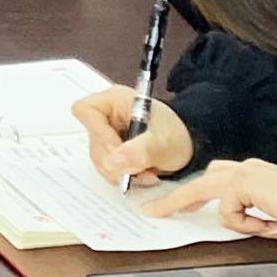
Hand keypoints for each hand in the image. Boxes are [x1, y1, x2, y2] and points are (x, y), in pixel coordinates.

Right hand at [71, 86, 192, 188]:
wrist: (190, 145)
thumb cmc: (178, 133)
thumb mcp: (163, 141)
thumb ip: (140, 151)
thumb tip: (114, 161)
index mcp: (114, 100)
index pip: (86, 111)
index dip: (99, 133)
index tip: (119, 150)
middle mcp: (106, 115)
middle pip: (93, 141)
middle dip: (116, 161)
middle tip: (140, 170)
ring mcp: (107, 134)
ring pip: (99, 159)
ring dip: (121, 172)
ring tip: (146, 173)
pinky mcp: (112, 151)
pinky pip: (107, 168)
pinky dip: (123, 176)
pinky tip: (142, 174)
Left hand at [129, 157, 276, 240]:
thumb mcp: (271, 212)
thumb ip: (250, 211)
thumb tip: (235, 222)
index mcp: (250, 173)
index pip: (213, 179)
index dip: (190, 194)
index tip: (169, 206)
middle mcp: (243, 168)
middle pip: (200, 183)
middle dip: (177, 199)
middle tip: (152, 212)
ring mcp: (241, 172)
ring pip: (208, 193)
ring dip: (228, 218)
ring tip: (248, 226)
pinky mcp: (240, 182)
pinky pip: (230, 214)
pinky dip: (249, 225)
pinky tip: (273, 225)